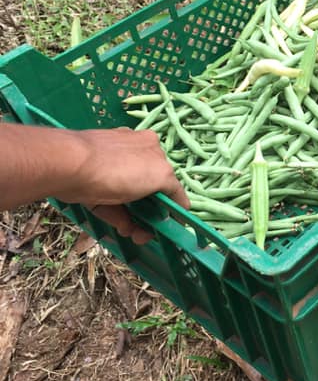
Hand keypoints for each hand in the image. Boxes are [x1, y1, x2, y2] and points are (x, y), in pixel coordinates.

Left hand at [58, 128, 189, 244]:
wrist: (70, 166)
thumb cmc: (121, 168)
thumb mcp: (161, 175)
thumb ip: (174, 190)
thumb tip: (183, 205)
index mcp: (150, 145)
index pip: (166, 174)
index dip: (170, 198)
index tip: (171, 220)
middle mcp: (130, 152)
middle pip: (146, 187)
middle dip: (150, 213)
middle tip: (150, 233)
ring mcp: (108, 167)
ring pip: (127, 198)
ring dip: (135, 220)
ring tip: (137, 236)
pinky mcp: (90, 181)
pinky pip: (108, 202)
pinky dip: (117, 217)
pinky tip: (123, 229)